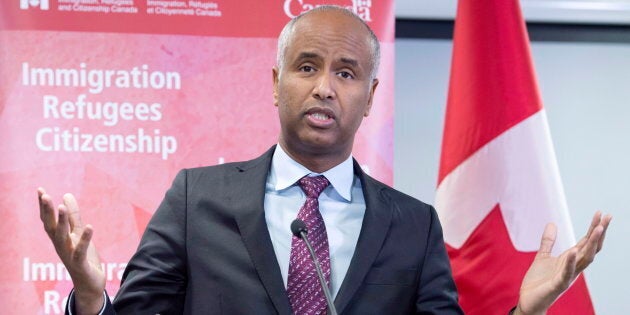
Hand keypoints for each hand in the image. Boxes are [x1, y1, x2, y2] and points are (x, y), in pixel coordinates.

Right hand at [38, 188, 105, 314]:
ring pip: (62, 237)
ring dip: (61, 222)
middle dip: (48, 212)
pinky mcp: (80, 264)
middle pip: (51, 227)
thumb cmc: (83, 257)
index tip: (40, 190)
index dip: (44, 206)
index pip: (49, 220)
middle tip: (45, 195)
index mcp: (59, 238)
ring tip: (61, 207)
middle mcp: (61, 246)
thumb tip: (66, 195)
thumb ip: (73, 216)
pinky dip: (85, 239)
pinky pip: (81, 251)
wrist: (89, 284)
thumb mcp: (79, 233)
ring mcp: (69, 255)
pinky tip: (90, 226)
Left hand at [514, 212, 611, 314]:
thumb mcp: (543, 256)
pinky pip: (567, 273)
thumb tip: (552, 223)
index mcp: (570, 259)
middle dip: (599, 233)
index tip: (600, 213)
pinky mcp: (558, 284)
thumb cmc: (539, 281)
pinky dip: (571, 262)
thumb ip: (548, 241)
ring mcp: (568, 276)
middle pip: (591, 248)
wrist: (529, 301)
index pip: (586, 242)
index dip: (593, 228)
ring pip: (585, 259)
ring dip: (592, 244)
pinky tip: (574, 251)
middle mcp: (573, 267)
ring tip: (598, 229)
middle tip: (607, 217)